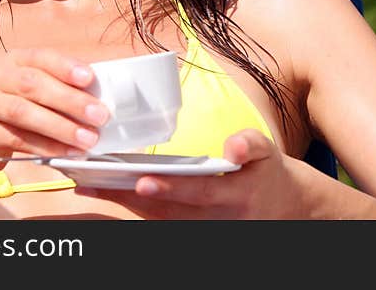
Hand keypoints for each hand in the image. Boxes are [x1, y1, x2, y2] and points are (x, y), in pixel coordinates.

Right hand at [0, 48, 110, 179]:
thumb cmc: (14, 106)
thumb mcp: (31, 89)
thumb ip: (58, 87)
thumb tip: (97, 97)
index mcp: (13, 60)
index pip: (40, 57)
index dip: (65, 66)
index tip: (90, 78)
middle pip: (32, 85)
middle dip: (70, 101)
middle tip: (99, 115)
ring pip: (23, 113)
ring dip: (60, 127)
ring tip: (87, 139)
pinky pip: (17, 139)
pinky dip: (46, 146)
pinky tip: (67, 152)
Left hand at [73, 129, 311, 218]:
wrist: (287, 208)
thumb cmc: (269, 175)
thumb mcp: (268, 153)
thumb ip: (251, 145)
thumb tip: (233, 147)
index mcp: (233, 196)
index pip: (197, 192)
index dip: (169, 188)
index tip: (140, 180)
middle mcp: (214, 219)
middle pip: (166, 211)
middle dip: (129, 198)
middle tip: (94, 183)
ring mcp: (202, 229)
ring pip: (157, 220)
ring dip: (123, 204)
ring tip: (89, 185)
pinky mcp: (192, 230)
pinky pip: (159, 223)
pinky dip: (133, 210)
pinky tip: (109, 193)